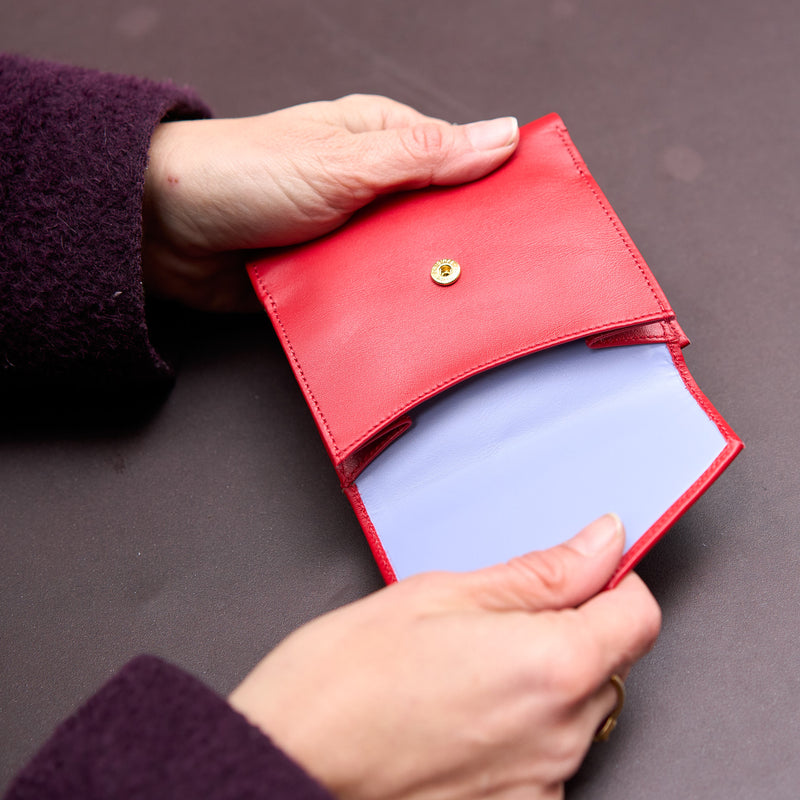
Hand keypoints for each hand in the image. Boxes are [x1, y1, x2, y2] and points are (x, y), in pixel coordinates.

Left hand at [142, 95, 518, 310]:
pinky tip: (402, 322)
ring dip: (416, 283)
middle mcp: (368, 189)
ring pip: (405, 265)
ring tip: (449, 306)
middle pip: (435, 221)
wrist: (165, 231)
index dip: (493, 188)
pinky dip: (382, 308)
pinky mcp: (329, 277)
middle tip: (489, 276)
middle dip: (455, 248)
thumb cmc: (244, 172)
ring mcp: (349, 236)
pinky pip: (370, 296)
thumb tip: (500, 136)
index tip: (526, 218)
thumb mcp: (344, 160)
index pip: (458, 162)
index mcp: (380, 144)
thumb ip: (424, 155)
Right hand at [229, 514, 660, 799]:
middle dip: (567, 632)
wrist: (287, 762)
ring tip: (461, 670)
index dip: (611, 584)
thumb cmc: (344, 680)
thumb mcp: (441, 595)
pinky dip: (517, 729)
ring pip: (574, 711)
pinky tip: (456, 714)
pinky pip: (543, 756)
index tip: (578, 576)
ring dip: (539, 683)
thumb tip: (601, 543)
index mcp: (553, 666)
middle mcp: (560, 736)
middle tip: (492, 620)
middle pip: (607, 663)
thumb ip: (540, 573)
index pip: (638, 614)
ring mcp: (540, 784)